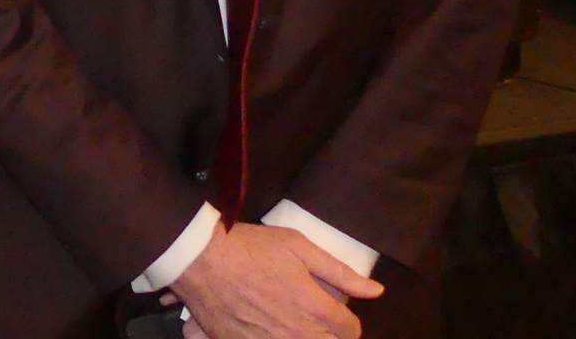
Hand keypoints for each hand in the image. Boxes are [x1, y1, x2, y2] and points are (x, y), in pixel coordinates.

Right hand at [168, 222, 381, 338]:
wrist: (199, 259)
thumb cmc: (249, 248)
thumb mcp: (297, 246)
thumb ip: (340, 272)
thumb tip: (376, 291)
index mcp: (317, 309)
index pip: (351, 330)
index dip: (346, 318)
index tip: (334, 307)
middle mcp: (299, 334)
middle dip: (329, 333)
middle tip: (314, 316)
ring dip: (305, 336)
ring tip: (294, 321)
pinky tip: (270, 327)